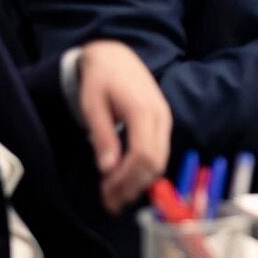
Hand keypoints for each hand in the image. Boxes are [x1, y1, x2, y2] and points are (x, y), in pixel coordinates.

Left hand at [74, 40, 170, 214]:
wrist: (115, 56)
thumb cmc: (100, 79)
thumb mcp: (93, 106)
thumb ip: (103, 136)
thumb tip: (107, 169)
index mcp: (142, 110)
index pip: (142, 154)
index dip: (126, 178)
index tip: (107, 192)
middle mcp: (160, 115)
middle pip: (155, 161)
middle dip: (133, 185)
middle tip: (110, 202)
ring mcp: (165, 118)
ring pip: (160, 159)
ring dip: (139, 181)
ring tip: (116, 195)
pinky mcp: (163, 121)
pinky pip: (159, 151)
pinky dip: (144, 169)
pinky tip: (126, 177)